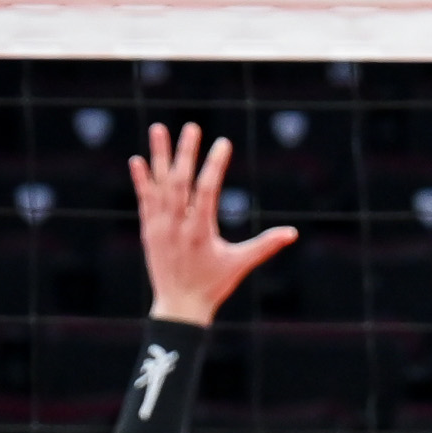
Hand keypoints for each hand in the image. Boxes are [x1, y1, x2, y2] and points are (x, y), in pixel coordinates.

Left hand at [128, 123, 298, 325]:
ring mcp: (159, 226)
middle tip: (192, 126)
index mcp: (200, 231)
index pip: (207, 190)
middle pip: (180, 181)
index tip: (223, 143)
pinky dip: (142, 180)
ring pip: (160, 185)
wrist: (179, 307)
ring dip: (160, 156)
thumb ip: (265, 246)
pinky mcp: (149, 231)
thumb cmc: (213, 285)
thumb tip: (293, 233)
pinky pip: (145, 200)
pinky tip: (138, 160)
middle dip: (186, 152)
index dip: (215, 165)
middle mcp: (176, 225)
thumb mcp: (240, 264)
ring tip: (159, 128)